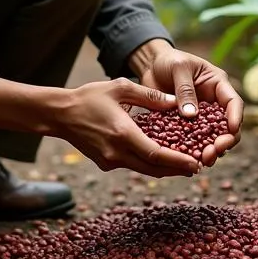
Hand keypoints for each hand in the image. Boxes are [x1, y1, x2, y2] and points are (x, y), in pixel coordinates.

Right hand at [51, 78, 201, 178]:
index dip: (178, 161)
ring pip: (143, 169)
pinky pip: (132, 165)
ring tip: (183, 164)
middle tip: (196, 167)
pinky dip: (147, 162)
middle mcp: (116, 152)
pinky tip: (158, 155)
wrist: (60, 114)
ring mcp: (110, 161)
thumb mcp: (121, 88)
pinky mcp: (105, 164)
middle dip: (176, 170)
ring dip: (163, 168)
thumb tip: (176, 103)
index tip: (195, 163)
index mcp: (122, 133)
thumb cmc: (90, 97)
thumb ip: (150, 96)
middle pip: (153, 168)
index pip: (156, 154)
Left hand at [128, 40, 242, 166]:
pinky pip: (194, 141)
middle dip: (224, 141)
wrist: (152, 65)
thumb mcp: (178, 68)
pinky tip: (188, 160)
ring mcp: (202, 117)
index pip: (233, 103)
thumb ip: (185, 89)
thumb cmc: (169, 60)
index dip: (235, 117)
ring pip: (213, 138)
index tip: (231, 130)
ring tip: (203, 160)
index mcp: (218, 85)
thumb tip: (191, 115)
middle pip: (227, 127)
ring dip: (211, 151)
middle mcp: (214, 104)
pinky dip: (193, 151)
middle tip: (214, 152)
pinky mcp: (188, 126)